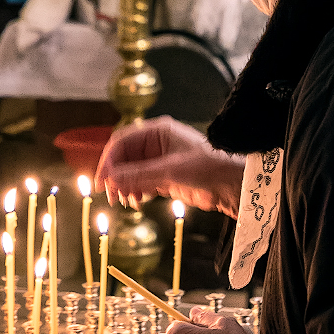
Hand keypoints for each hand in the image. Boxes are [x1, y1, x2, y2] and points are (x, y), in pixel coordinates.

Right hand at [95, 115, 243, 215]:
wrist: (232, 185)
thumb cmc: (208, 167)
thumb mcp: (170, 170)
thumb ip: (139, 175)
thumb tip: (111, 179)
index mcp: (157, 132)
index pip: (122, 142)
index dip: (109, 160)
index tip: (101, 180)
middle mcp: (156, 145)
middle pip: (124, 158)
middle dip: (116, 176)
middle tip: (111, 195)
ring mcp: (160, 162)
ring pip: (131, 173)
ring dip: (125, 186)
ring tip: (127, 200)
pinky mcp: (165, 179)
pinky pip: (141, 184)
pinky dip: (135, 192)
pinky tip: (137, 201)